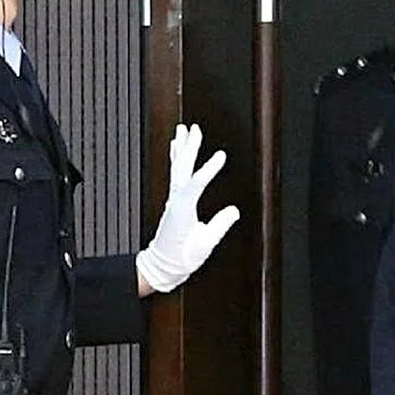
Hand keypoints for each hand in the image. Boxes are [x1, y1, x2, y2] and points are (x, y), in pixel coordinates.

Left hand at [135, 124, 240, 292]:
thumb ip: (219, 227)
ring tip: (183, 129)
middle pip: (182, 168)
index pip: (195, 184)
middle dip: (190, 148)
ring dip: (181, 147)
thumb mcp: (204, 246)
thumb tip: (234, 210)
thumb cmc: (181, 258)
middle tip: (195, 129)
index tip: (221, 155)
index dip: (208, 169)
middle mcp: (175, 200)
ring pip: (177, 167)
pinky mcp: (174, 200)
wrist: (161, 266)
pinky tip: (176, 147)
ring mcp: (173, 198)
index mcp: (182, 210)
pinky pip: (175, 172)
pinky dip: (176, 157)